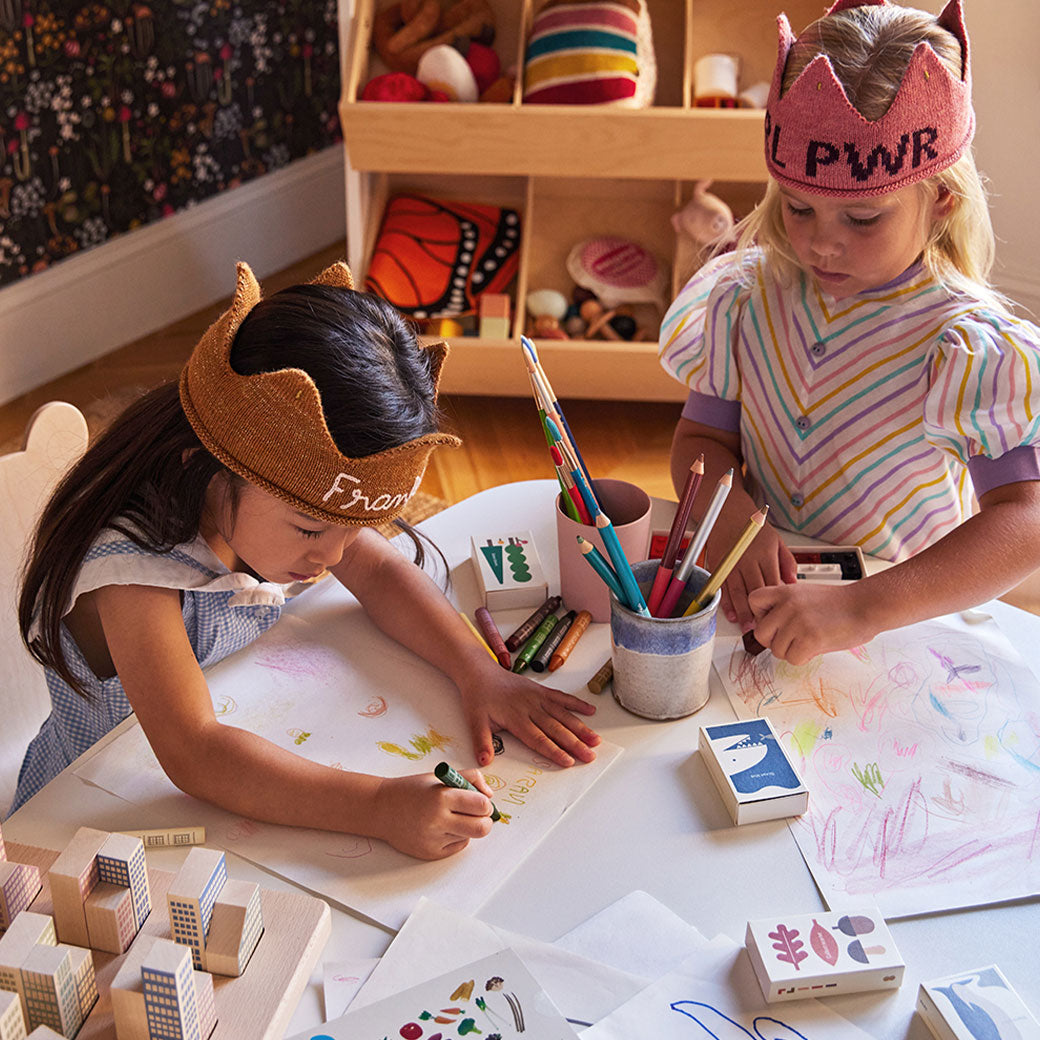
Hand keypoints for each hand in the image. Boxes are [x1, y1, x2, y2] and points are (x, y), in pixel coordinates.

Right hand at [372, 770, 495, 859]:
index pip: (481, 805)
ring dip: (468, 827)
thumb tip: (489, 795)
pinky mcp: (430, 854)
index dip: (485, 803)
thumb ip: (469, 779)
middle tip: (478, 813)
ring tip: (455, 817)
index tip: (481, 800)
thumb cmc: (411, 790)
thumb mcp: (440, 777)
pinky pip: (457, 846)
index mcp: (441, 797)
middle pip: (482, 828)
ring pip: (470, 837)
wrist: (381, 809)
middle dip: (485, 820)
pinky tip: (443, 827)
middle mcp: (438, 820)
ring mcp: (434, 840)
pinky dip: (456, 836)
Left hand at [458, 666, 599, 768]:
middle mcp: (530, 707)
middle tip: (589, 756)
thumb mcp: (474, 721)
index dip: (554, 750)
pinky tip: (591, 711)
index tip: (568, 761)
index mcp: (515, 718)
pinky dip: (576, 704)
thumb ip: (481, 742)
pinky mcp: (541, 690)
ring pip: (563, 714)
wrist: (480, 672)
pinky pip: (562, 697)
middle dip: (574, 743)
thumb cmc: (478, 698)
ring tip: (595, 740)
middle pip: (555, 728)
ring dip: (580, 727)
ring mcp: (537, 697)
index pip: (538, 738)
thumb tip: (484, 761)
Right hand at [706, 515, 796, 629]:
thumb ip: (787, 562)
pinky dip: (725, 603)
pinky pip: (722, 588)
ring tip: (747, 627)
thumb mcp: (777, 540)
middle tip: (763, 630)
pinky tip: (730, 614)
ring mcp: (731, 562)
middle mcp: (747, 558)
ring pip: (737, 592)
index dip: (775, 603)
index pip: (772, 584)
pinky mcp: (718, 564)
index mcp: (765, 553)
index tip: (778, 617)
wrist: (728, 512)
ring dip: (741, 612)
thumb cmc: (753, 527)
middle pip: (754, 591)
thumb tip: (792, 584)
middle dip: (758, 613)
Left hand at [748, 581, 877, 664]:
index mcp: (785, 591)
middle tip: (792, 639)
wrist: (865, 606)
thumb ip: (785, 606)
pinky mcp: (809, 639)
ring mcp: (797, 622)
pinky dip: (803, 658)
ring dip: (791, 651)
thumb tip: (771, 626)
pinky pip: (792, 659)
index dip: (760, 615)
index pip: (753, 601)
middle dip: (774, 641)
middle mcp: (787, 605)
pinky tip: (815, 648)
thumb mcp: (805, 594)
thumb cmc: (839, 603)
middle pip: (760, 633)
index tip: (774, 621)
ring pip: (776, 650)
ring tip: (809, 642)